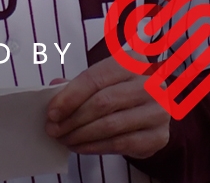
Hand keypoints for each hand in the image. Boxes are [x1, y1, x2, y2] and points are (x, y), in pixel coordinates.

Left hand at [45, 57, 170, 158]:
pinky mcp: (158, 136)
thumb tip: (53, 88)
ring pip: (110, 125)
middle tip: (53, 130)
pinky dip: (94, 147)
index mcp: (132, 61)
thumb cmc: (120, 92)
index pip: (94, 78)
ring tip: (64, 139)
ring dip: (80, 135)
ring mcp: (158, 111)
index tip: (51, 113)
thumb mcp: (101, 80)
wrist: (151, 112)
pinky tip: (79, 147)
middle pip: (102, 103)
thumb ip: (77, 83)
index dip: (69, 97)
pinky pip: (120, 144)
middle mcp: (151, 84)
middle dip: (72, 119)